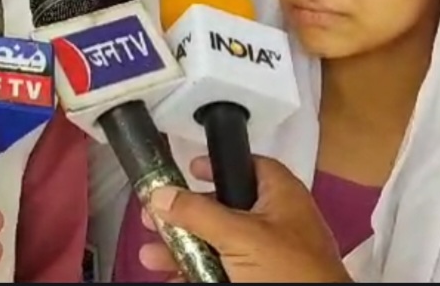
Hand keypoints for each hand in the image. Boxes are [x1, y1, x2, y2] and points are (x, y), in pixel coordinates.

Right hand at [139, 155, 351, 282]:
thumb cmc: (288, 269)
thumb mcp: (240, 236)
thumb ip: (198, 213)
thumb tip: (161, 194)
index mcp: (281, 197)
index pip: (251, 166)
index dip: (220, 164)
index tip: (190, 168)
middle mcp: (275, 222)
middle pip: (223, 208)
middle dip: (185, 215)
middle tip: (156, 216)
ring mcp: (267, 255)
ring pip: (218, 243)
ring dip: (183, 248)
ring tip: (151, 254)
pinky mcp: (258, 279)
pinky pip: (222, 270)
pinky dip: (195, 271)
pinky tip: (171, 275)